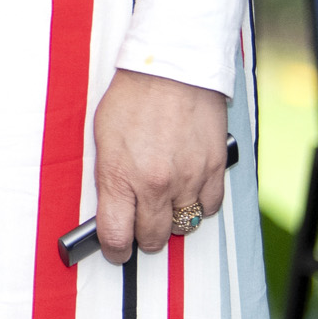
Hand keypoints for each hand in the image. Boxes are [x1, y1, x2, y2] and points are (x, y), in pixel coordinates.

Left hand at [87, 70, 229, 265]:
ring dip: (173, 220)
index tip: (116, 251)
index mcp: (120, 176)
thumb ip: (109, 177)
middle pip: (153, 239)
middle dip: (144, 238)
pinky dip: (200, 205)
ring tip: (165, 203)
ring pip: (184, 226)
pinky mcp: (214, 169)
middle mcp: (155, 185)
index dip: (115, 250)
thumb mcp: (103, 138)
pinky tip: (189, 191)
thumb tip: (110, 207)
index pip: (116, 236)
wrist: (172, 68)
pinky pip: (211, 207)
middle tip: (140, 227)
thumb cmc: (133, 97)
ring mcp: (188, 179)